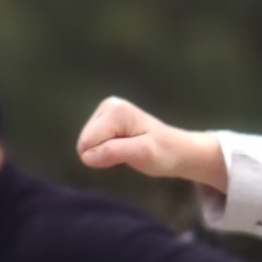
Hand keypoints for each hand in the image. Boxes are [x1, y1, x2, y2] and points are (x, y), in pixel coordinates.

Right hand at [76, 97, 227, 190]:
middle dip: (103, 153)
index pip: (88, 143)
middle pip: (84, 141)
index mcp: (115, 111)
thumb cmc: (163, 153)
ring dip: (105, 152)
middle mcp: (107, 105)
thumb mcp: (142, 154)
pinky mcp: (104, 119)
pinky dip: (105, 149)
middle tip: (128, 153)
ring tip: (127, 149)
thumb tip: (87, 156)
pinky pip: (91, 142)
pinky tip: (123, 146)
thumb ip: (114, 152)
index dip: (104, 156)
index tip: (127, 154)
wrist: (177, 150)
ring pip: (86, 143)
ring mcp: (105, 111)